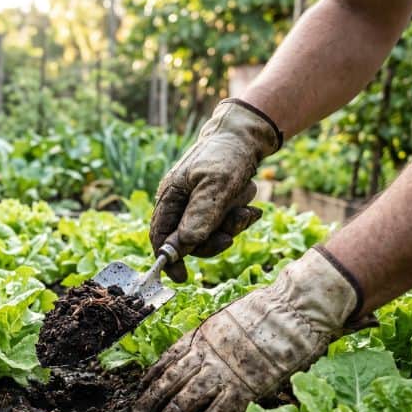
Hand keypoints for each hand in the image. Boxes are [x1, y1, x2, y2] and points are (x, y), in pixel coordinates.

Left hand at [132, 247, 362, 411]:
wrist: (294, 308)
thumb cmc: (268, 310)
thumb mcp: (228, 318)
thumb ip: (213, 338)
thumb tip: (201, 351)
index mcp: (202, 335)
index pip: (168, 357)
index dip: (152, 375)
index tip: (140, 388)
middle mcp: (207, 353)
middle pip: (171, 379)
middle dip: (152, 399)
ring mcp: (225, 371)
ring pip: (188, 397)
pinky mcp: (247, 387)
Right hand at [151, 99, 281, 281]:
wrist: (249, 134)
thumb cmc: (227, 154)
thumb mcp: (216, 185)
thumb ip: (199, 216)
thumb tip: (183, 247)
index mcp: (170, 197)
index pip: (160, 236)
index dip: (168, 258)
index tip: (182, 277)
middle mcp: (180, 203)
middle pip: (188, 241)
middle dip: (212, 240)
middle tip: (230, 236)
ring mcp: (198, 205)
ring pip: (210, 234)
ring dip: (231, 226)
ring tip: (247, 210)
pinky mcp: (216, 205)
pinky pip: (225, 225)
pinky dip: (240, 218)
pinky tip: (252, 208)